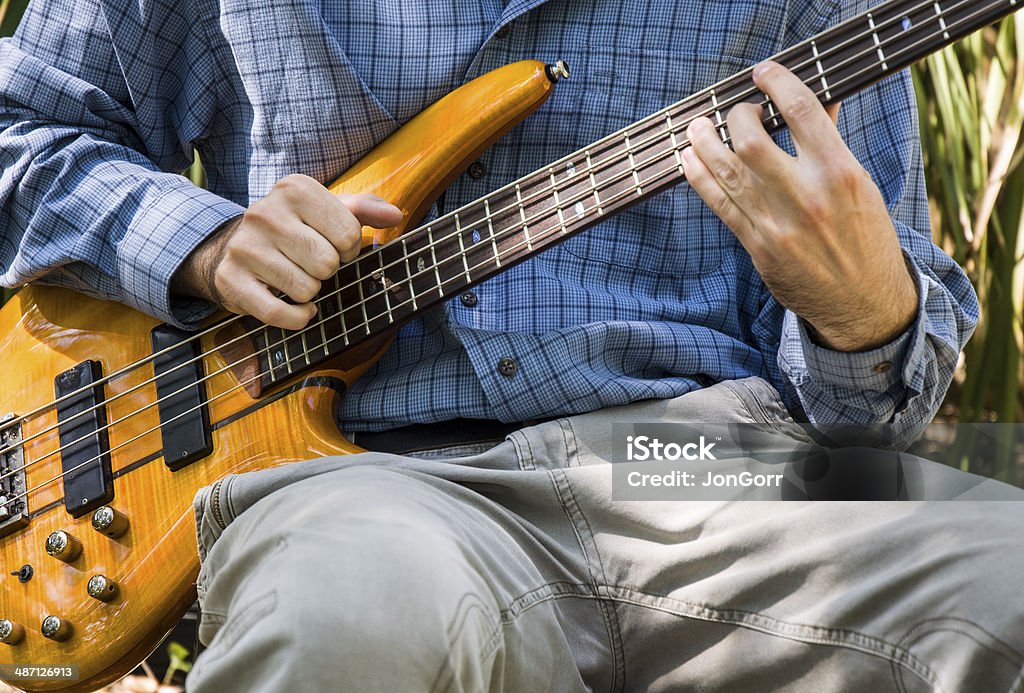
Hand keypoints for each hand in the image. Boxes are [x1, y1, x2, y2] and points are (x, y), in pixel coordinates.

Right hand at [173, 174, 402, 328]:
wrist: (231, 246)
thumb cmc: (294, 228)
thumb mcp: (327, 210)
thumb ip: (364, 209)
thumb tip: (396, 215)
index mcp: (294, 189)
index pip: (349, 233)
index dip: (350, 249)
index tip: (335, 247)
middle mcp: (265, 213)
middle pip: (327, 263)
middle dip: (328, 271)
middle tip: (311, 264)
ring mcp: (244, 247)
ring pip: (306, 289)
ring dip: (309, 292)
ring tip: (295, 277)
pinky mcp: (230, 280)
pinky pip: (279, 314)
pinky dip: (296, 318)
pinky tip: (296, 307)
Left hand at [681, 61, 917, 351]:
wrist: (863, 303)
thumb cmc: (865, 239)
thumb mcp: (861, 186)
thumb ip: (832, 144)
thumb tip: (819, 101)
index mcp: (840, 174)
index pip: (803, 111)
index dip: (778, 83)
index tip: (764, 73)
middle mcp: (807, 197)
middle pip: (752, 140)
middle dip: (737, 116)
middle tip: (737, 111)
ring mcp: (778, 224)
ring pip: (726, 172)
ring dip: (705, 143)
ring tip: (698, 127)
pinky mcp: (758, 247)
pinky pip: (719, 204)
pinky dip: (700, 177)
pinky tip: (691, 160)